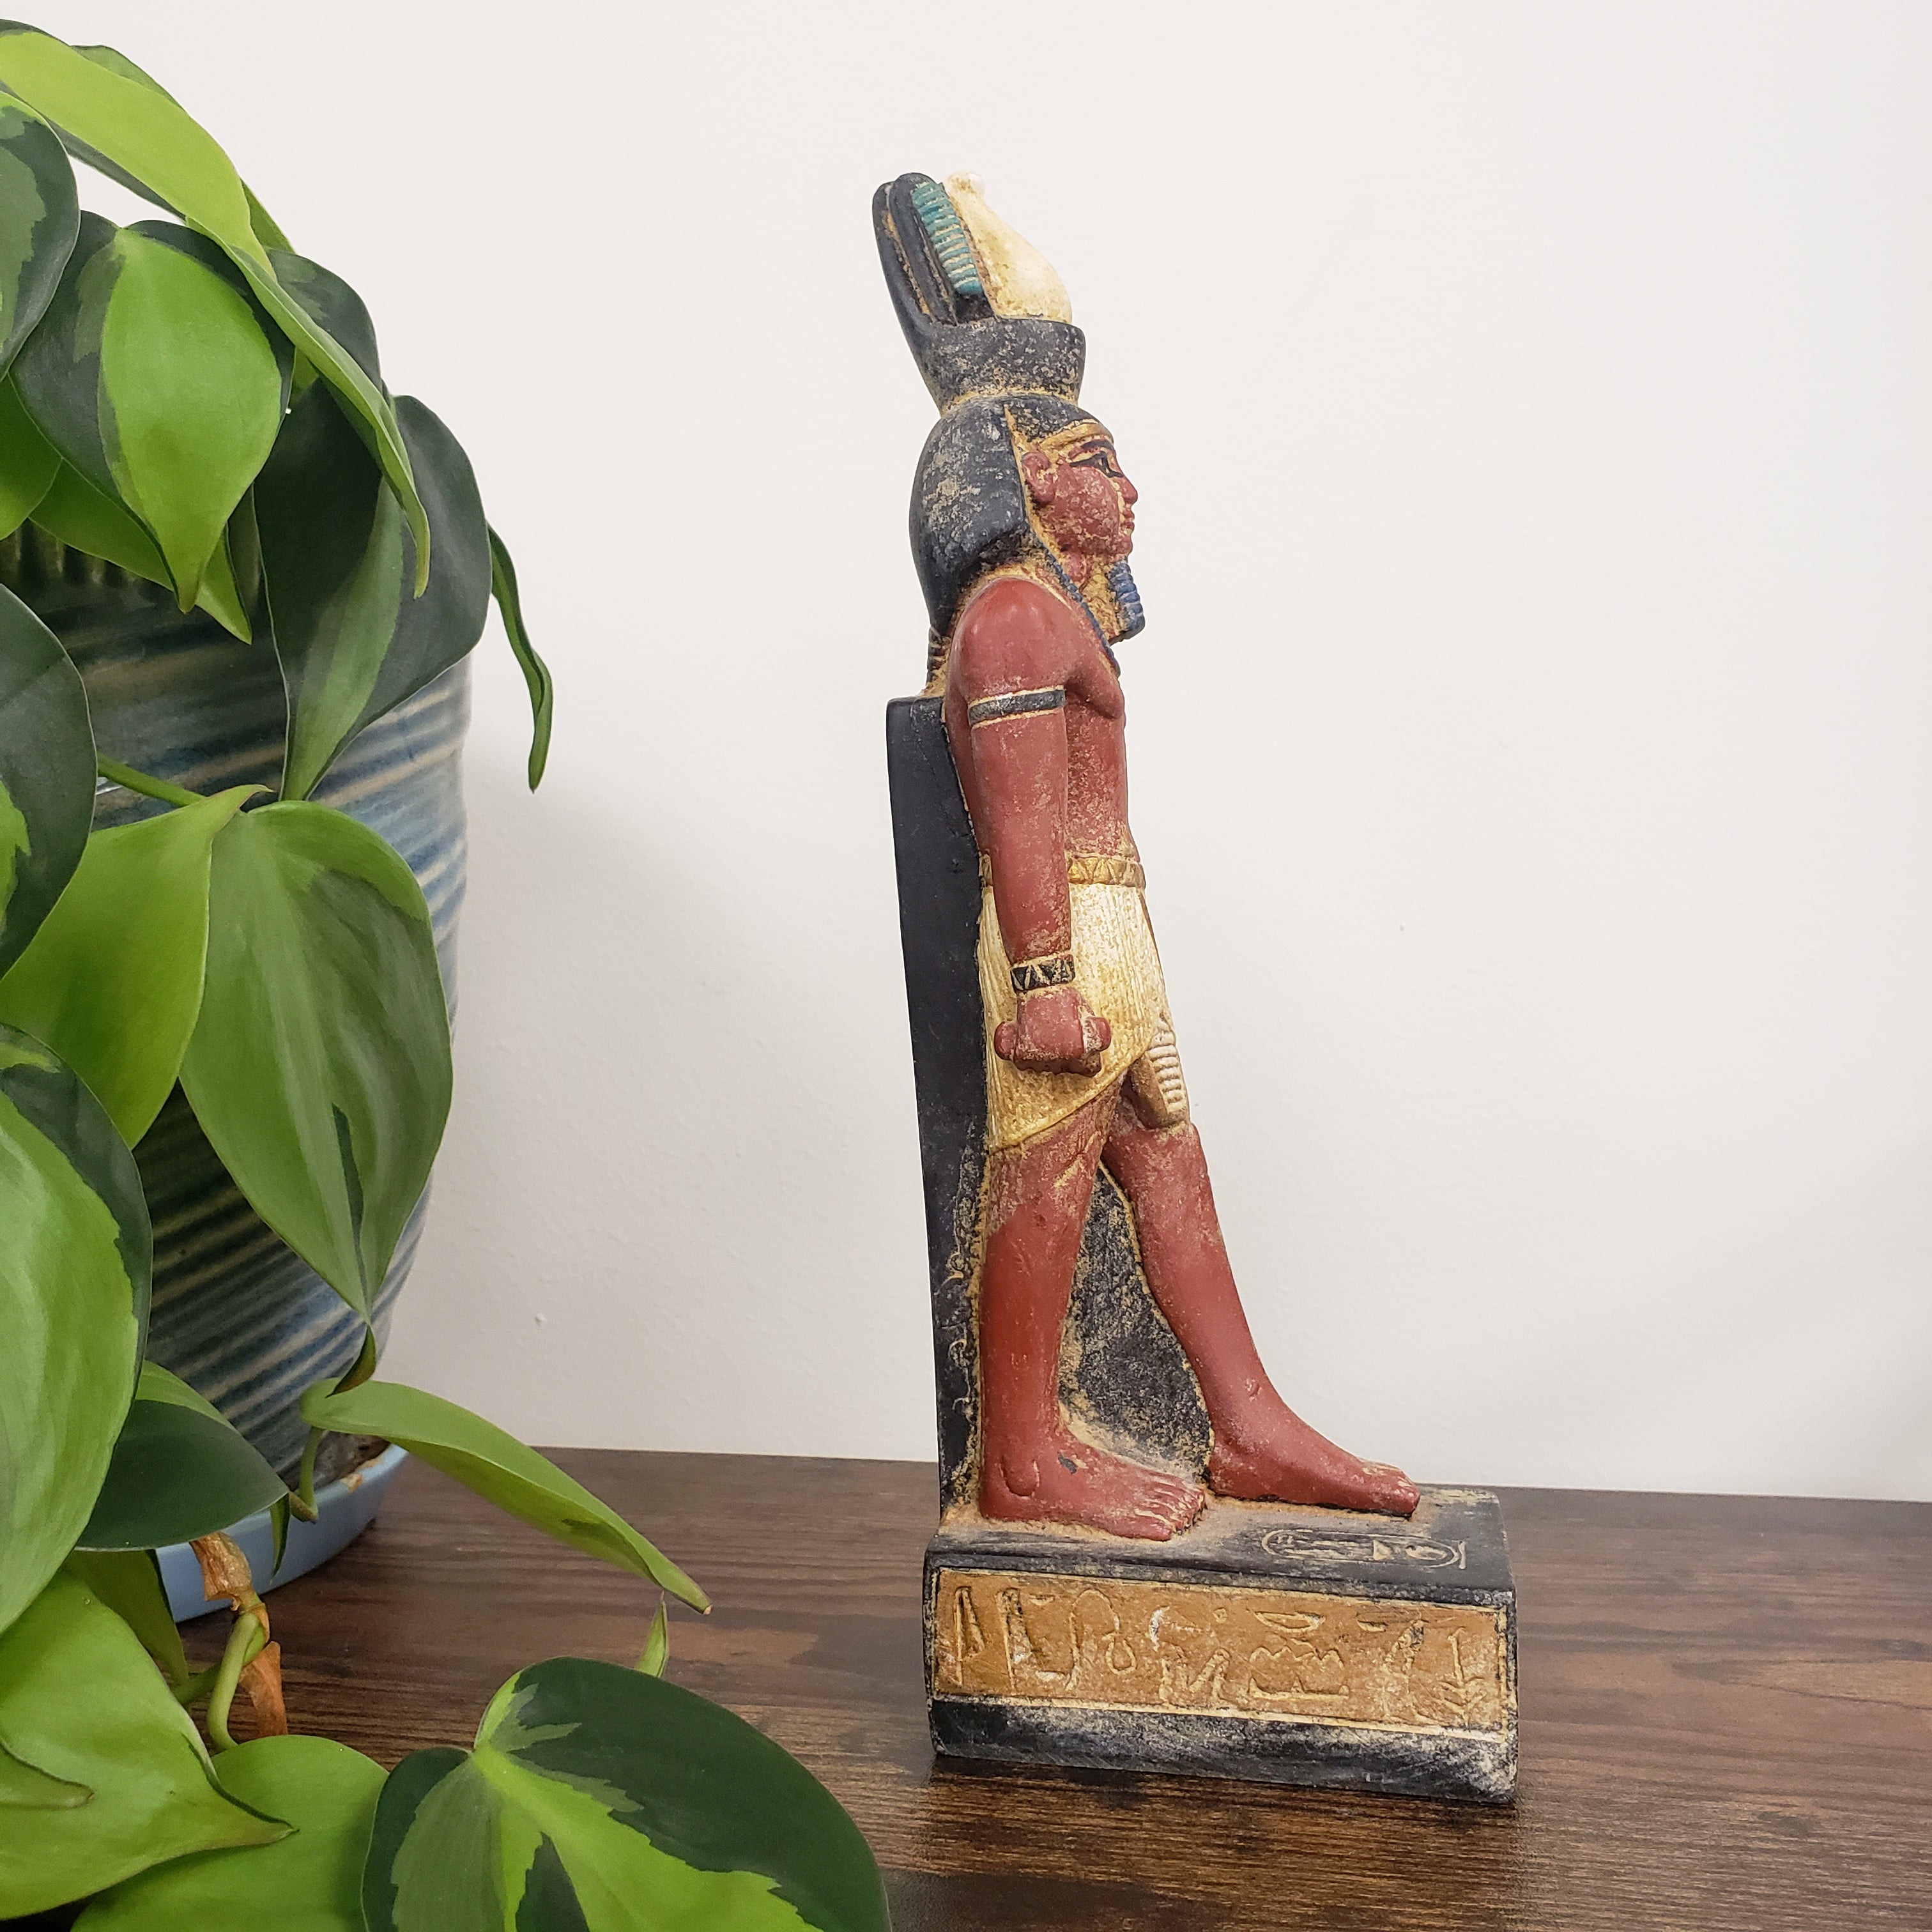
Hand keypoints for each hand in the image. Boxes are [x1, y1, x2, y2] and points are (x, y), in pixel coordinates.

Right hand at [994, 986, 1111, 1074]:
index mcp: (1080, 1050)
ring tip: (1045, 1037)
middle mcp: (1063, 1058)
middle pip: (1067, 1068)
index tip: (1081, 1053)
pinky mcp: (1023, 1055)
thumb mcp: (1088, 1016)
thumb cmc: (1064, 998)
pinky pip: (1026, 1065)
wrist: (1041, 985)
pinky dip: (1026, 1056)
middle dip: (1065, 1057)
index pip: (1089, 1070)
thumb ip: (1093, 1036)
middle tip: (1060, 1038)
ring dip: (1045, 1057)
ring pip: (1046, 1068)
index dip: (1086, 1060)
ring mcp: (1041, 1058)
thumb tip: (1094, 1048)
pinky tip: (1030, 1043)